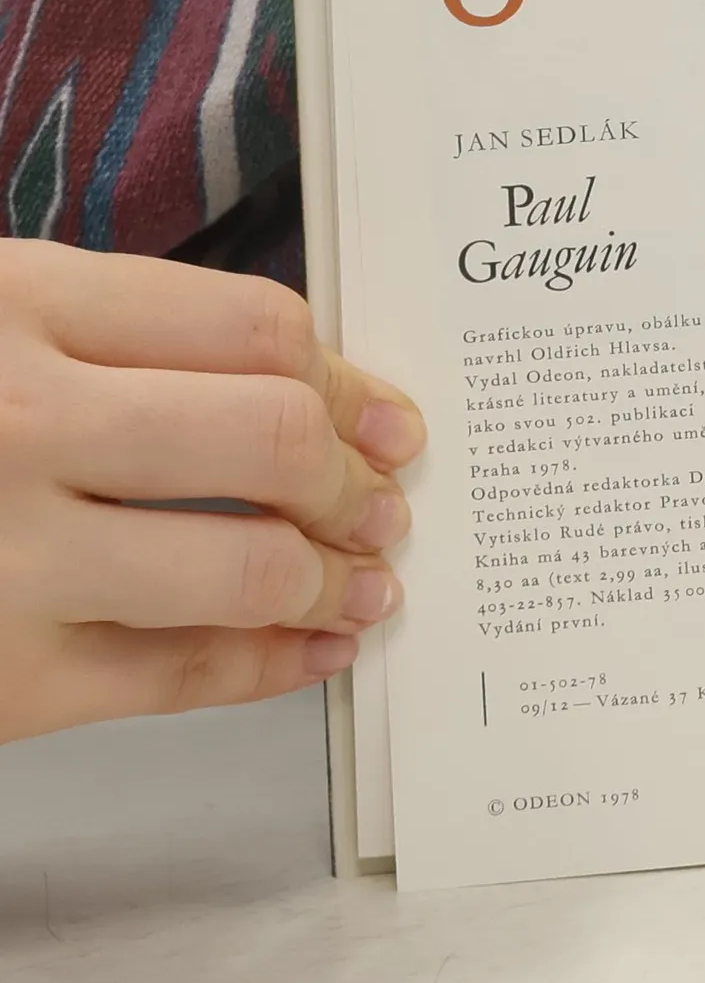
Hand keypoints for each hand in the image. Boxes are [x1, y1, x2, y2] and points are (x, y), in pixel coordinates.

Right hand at [0, 239, 424, 743]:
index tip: (387, 414)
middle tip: (388, 500)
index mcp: (12, 306)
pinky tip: (317, 650)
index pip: (250, 328)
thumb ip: (106, 335)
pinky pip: (182, 675)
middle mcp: (16, 422)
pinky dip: (276, 665)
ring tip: (367, 580)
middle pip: (272, 439)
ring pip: (248, 565)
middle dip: (357, 479)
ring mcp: (6, 558)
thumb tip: (303, 387)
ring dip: (336, 577)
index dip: (346, 377)